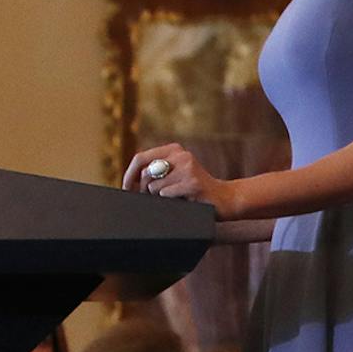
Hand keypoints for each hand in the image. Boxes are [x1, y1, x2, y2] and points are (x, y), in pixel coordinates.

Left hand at [123, 143, 237, 215]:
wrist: (225, 198)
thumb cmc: (194, 189)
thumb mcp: (176, 173)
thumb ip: (156, 170)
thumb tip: (129, 182)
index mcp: (175, 150)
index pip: (140, 158)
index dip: (129, 175)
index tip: (126, 188)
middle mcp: (182, 155)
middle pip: (145, 174)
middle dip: (144, 190)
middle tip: (154, 197)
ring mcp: (188, 168)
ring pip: (154, 187)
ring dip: (160, 197)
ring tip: (176, 197)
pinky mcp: (193, 183)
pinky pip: (165, 195)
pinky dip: (171, 201)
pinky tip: (185, 199)